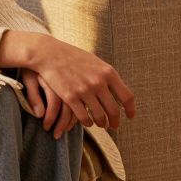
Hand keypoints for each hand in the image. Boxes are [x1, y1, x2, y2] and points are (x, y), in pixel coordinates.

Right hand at [0, 31, 135, 129]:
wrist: (50, 54)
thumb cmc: (74, 57)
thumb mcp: (96, 63)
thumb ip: (107, 76)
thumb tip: (119, 90)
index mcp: (108, 73)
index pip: (127, 97)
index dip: (130, 110)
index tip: (130, 117)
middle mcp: (98, 83)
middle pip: (114, 110)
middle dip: (115, 121)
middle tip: (114, 126)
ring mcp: (84, 90)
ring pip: (99, 116)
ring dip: (102, 123)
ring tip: (102, 125)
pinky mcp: (70, 97)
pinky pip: (83, 116)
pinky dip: (87, 122)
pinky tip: (88, 123)